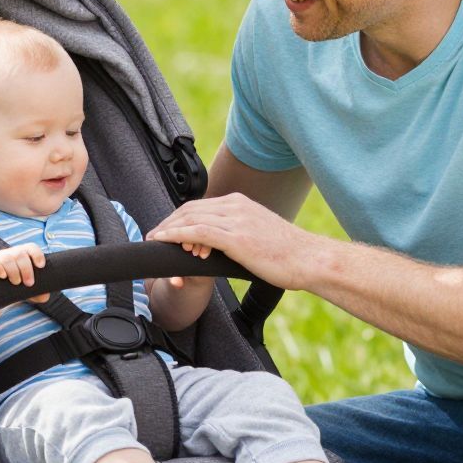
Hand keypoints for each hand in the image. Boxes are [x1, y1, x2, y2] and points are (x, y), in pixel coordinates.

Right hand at [0, 244, 48, 299]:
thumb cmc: (14, 289)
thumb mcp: (26, 291)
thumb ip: (37, 293)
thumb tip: (45, 296)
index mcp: (23, 256)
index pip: (31, 248)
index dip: (37, 254)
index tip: (41, 266)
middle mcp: (10, 254)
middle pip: (20, 254)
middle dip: (26, 269)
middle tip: (29, 284)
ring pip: (7, 259)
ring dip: (14, 271)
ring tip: (16, 283)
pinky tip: (3, 277)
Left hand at [148, 194, 317, 289]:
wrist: (309, 259)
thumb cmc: (289, 253)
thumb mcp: (261, 234)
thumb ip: (241, 232)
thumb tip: (228, 243)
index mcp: (241, 203)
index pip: (201, 205)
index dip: (178, 217)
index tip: (166, 229)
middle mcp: (236, 206)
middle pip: (190, 208)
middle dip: (168, 222)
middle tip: (153, 235)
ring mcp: (236, 220)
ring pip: (190, 218)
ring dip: (167, 229)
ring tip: (154, 240)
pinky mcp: (235, 237)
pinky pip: (197, 231)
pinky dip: (176, 234)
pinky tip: (163, 241)